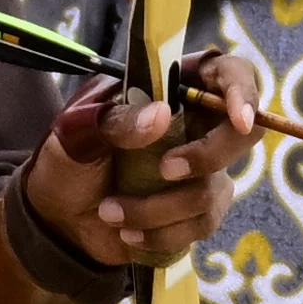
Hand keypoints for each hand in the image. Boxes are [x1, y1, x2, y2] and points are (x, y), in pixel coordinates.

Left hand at [24, 54, 261, 274]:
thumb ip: (113, 120)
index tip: (236, 119)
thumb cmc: (68, 160)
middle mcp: (195, 125)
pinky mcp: (197, 210)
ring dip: (160, 208)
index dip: (242, 91)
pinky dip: (163, 232)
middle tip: (164, 170)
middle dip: (207, 156)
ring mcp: (201, 170)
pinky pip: (202, 223)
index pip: (228, 72)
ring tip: (110, 212)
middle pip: (243, 133)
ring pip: (213, 188)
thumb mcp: (76, 132)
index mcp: (170, 88)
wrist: (59, 218)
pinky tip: (129, 232)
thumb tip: (161, 116)